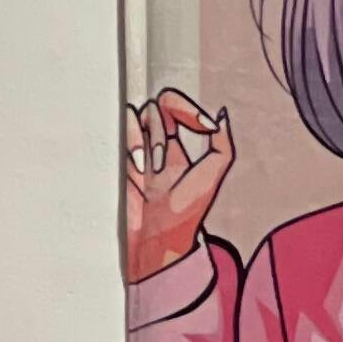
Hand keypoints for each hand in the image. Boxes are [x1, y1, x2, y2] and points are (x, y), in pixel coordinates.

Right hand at [123, 87, 230, 283]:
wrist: (158, 234)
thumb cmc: (188, 209)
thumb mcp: (213, 174)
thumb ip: (222, 144)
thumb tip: (220, 115)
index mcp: (179, 149)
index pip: (177, 109)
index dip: (186, 108)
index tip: (199, 122)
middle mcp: (155, 146)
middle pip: (155, 107)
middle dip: (163, 125)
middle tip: (166, 152)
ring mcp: (136, 150)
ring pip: (138, 117)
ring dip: (150, 138)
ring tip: (155, 166)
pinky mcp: (119, 156)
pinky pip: (124, 131)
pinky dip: (134, 142)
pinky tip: (140, 165)